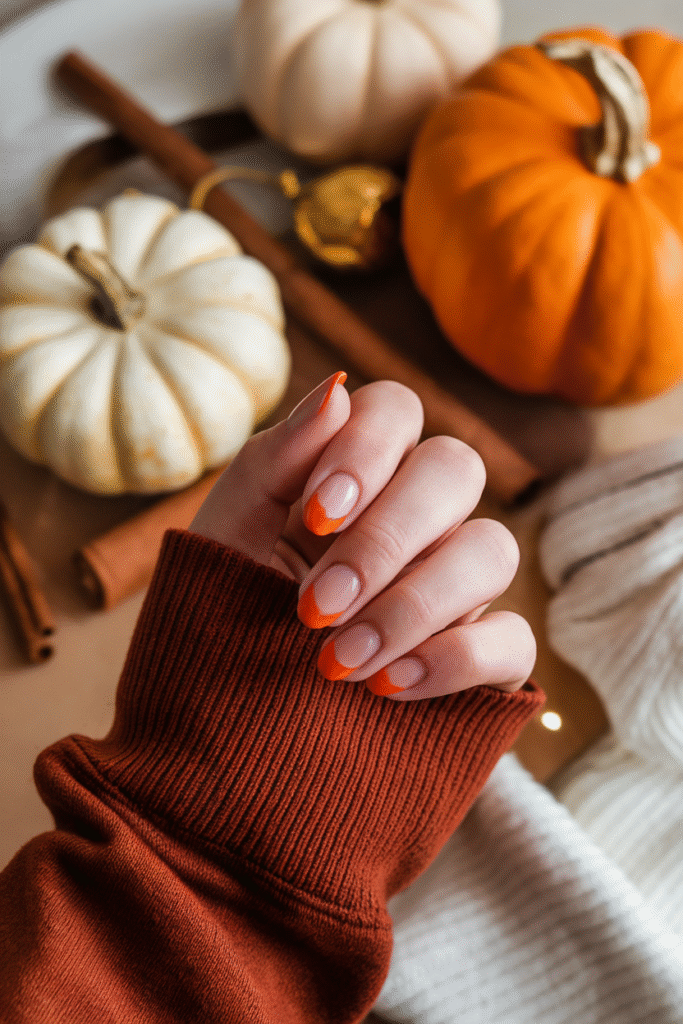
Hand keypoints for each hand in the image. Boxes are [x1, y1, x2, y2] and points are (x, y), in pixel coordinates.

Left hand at [190, 372, 535, 699]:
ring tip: (338, 662)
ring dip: (414, 603)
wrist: (219, 735)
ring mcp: (454, 589)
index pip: (397, 411)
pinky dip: (456, 658)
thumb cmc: (219, 616)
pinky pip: (513, 638)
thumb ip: (274, 460)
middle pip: (456, 469)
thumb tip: (336, 389)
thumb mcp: (226, 536)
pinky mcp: (480, 662)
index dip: (366, 451)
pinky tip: (388, 688)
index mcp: (355, 474)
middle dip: (387, 536)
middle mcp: (417, 520)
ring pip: (492, 549)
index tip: (314, 515)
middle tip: (315, 607)